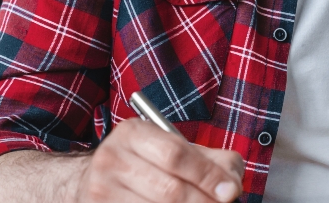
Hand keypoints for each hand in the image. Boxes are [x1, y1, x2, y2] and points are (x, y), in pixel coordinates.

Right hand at [73, 118, 243, 202]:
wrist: (95, 180)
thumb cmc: (145, 165)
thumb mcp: (171, 149)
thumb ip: (208, 159)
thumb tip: (233, 181)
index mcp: (133, 133)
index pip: (176, 154)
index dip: (208, 176)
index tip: (231, 192)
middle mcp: (112, 158)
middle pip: (170, 190)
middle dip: (203, 202)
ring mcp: (102, 189)